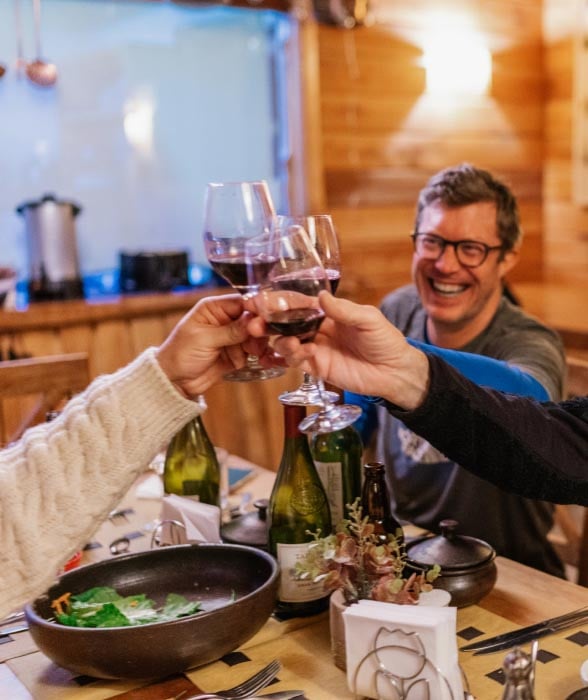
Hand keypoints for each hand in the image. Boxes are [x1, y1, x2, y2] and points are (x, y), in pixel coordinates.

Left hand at [156, 294, 273, 397]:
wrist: (175, 382)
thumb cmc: (180, 354)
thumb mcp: (204, 340)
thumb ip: (231, 331)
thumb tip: (254, 321)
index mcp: (213, 308)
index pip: (241, 302)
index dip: (255, 310)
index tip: (264, 321)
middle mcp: (225, 319)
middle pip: (252, 319)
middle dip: (257, 331)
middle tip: (255, 342)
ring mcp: (231, 337)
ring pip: (255, 336)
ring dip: (256, 345)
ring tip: (250, 353)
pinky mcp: (236, 353)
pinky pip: (253, 351)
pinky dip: (257, 356)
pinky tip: (257, 360)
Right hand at [248, 291, 429, 409]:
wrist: (394, 371)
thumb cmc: (385, 340)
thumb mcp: (368, 318)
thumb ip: (344, 310)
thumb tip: (321, 297)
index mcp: (326, 312)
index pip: (296, 304)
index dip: (277, 302)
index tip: (259, 300)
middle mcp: (316, 329)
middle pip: (283, 323)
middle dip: (267, 322)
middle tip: (256, 324)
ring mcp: (315, 348)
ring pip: (285, 342)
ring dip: (280, 340)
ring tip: (290, 342)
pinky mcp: (316, 368)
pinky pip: (295, 361)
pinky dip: (294, 356)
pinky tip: (306, 352)